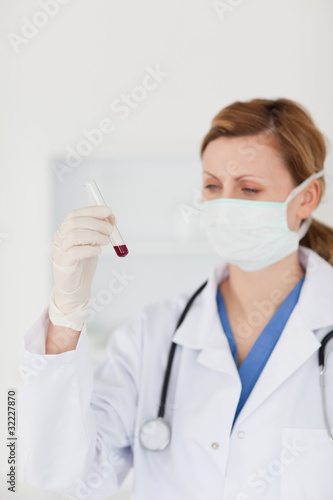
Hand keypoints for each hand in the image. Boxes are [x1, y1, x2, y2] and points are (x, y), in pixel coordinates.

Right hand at [48, 205, 116, 330]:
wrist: (75, 287)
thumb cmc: (83, 263)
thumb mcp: (93, 243)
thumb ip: (100, 230)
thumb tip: (112, 218)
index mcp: (65, 231)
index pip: (75, 214)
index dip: (92, 211)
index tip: (108, 211)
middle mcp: (59, 238)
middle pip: (75, 223)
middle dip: (97, 223)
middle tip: (110, 230)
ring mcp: (59, 251)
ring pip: (74, 235)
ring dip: (95, 236)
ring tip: (106, 241)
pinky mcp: (64, 265)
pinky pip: (75, 253)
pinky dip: (90, 249)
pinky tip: (98, 251)